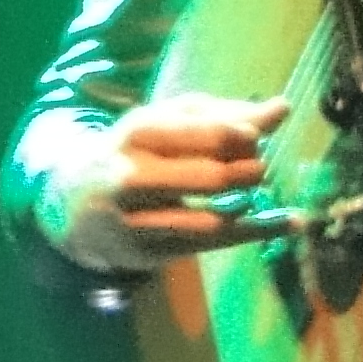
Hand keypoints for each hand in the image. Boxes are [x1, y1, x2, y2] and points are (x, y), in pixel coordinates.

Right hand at [40, 94, 297, 274]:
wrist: (73, 204)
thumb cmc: (135, 154)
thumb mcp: (166, 124)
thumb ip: (223, 115)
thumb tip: (283, 109)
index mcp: (138, 133)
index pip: (204, 132)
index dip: (243, 135)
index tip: (256, 137)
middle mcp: (133, 176)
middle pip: (211, 177)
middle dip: (248, 171)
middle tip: (257, 166)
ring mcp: (139, 220)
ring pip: (211, 220)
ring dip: (248, 202)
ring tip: (257, 188)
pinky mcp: (149, 252)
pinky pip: (212, 245)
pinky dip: (256, 232)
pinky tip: (288, 223)